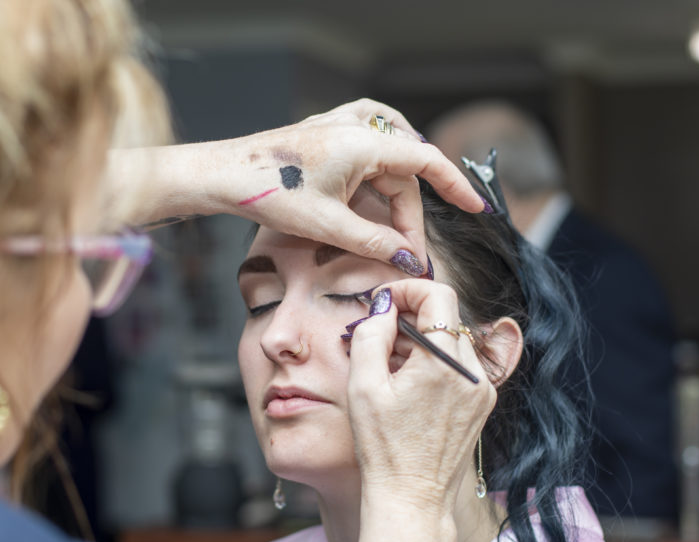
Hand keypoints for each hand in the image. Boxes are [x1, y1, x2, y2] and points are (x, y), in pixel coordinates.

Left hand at [221, 99, 484, 272]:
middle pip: (403, 172)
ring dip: (395, 193)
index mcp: (364, 143)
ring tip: (397, 228)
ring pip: (387, 158)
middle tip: (405, 254)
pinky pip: (368, 137)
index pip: (426, 161)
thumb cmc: (268, 195)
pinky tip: (381, 178)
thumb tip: (407, 259)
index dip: (455, 187)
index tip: (476, 209)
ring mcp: (339, 124)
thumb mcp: (327, 227)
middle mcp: (356, 126)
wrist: (222, 175)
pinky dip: (381, 161)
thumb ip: (374, 242)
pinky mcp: (324, 131)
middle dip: (408, 214)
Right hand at [346, 277, 495, 512]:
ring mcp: (482, 390)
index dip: (407, 290)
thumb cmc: (383, 447)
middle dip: (410, 318)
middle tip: (377, 338)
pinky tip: (408, 387)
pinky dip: (434, 364)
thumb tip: (384, 306)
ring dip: (421, 342)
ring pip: (452, 342)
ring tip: (389, 368)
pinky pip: (460, 367)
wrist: (411, 498)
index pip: (438, 295)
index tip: (382, 303)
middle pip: (445, 318)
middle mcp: (473, 372)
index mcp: (445, 362)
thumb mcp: (362, 385)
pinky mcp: (482, 405)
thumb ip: (372, 333)